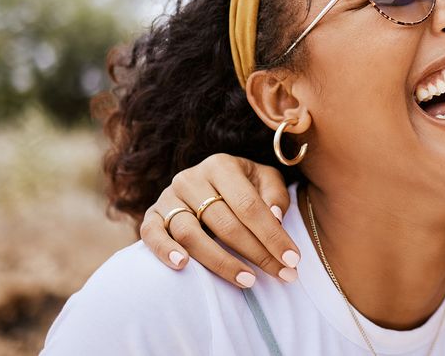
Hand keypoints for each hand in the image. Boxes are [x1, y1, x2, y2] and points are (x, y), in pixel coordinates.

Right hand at [139, 153, 298, 287]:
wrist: (207, 182)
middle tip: (281, 275)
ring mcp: (168, 196)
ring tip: (248, 280)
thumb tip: (276, 217)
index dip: (272, 235)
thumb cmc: (243, 185)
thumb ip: (275, 196)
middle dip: (256, 253)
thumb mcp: (266, 180)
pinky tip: (183, 266)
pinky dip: (165, 250)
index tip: (292, 259)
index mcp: (222, 165)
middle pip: (224, 223)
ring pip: (190, 233)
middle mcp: (191, 178)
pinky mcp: (151, 214)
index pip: (249, 205)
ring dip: (220, 261)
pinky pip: (152, 234)